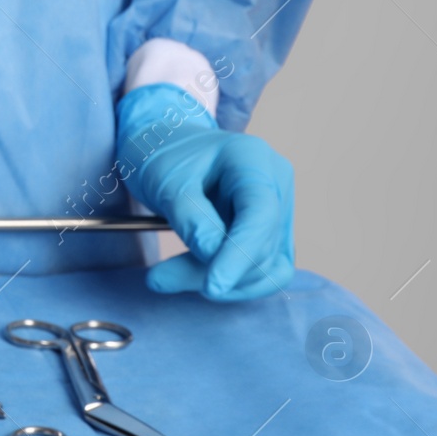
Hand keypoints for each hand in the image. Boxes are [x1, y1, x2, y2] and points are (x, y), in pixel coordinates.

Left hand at [116, 84, 294, 300]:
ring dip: (220, 282)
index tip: (212, 286)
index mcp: (252, 158)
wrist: (165, 149)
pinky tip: (193, 276)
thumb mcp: (165, 182)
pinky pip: (263, 270)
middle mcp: (275, 182)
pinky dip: (230, 282)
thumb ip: (190, 218)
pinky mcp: (270, 233)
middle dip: (214, 270)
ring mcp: (278, 208)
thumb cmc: (163, 158)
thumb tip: (213, 255)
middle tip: (158, 279)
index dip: (240, 253)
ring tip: (167, 276)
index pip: (260, 212)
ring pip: (265, 265)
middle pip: (262, 244)